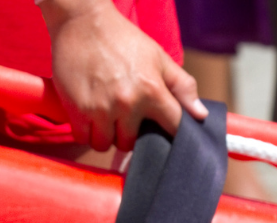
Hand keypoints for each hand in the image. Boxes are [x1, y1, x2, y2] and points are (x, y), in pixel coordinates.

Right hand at [41, 0, 206, 150]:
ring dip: (105, 135)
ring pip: (104, 144)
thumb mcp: (158, 58)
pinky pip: (83, 138)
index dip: (169, 130)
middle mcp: (127, 104)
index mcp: (152, 91)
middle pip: (129, 143)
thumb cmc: (122, 39)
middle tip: (123, 117)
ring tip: (104, 118)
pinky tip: (89, 115)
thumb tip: (200, 114)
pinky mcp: (77, 111)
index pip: (172, 126)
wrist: (84, 23)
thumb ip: (182, 86)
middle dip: (127, 134)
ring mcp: (100, 109)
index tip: (161, 127)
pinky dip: (86, 132)